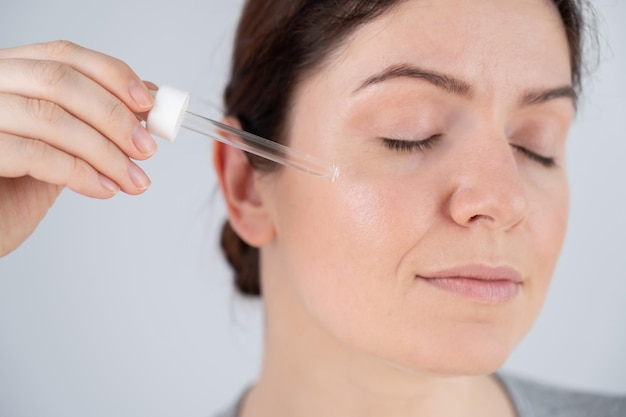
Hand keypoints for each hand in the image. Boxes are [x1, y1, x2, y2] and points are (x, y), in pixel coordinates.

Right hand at [0, 41, 156, 256]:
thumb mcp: (61, 150)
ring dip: (106, 152)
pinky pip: (35, 154)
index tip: (147, 104)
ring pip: (50, 117)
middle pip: (58, 80)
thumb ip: (91, 124)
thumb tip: (144, 106)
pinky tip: (104, 188)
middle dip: (113, 116)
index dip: (112, 76)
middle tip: (146, 148)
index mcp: (9, 76)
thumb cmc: (12, 192)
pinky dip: (80, 172)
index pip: (63, 55)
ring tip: (133, 179)